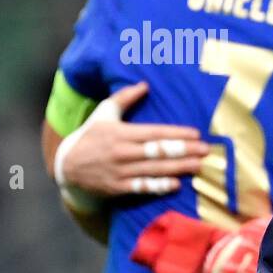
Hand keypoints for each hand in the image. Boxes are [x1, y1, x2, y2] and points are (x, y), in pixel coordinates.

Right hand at [58, 82, 209, 196]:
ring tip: (199, 165)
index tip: (196, 134)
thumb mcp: (104, 113)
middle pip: (158, 152)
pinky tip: (176, 184)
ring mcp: (120, 171)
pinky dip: (158, 186)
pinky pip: (141, 187)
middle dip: (184, 150)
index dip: (176, 134)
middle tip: (206, 150)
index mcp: (120, 133)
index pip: (154, 133)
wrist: (66, 166)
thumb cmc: (90, 136)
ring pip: (154, 170)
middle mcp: (122, 152)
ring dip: (178, 168)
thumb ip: (124, 98)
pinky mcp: (118, 188)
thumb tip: (144, 84)